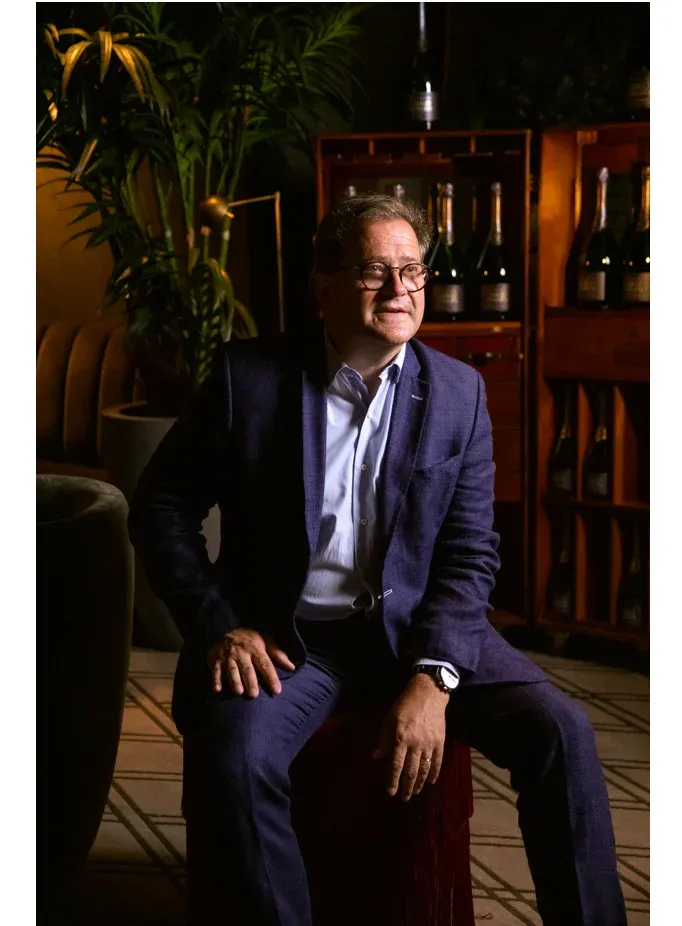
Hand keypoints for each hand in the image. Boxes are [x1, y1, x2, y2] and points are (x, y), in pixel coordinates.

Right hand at [207, 628, 295, 696]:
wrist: (228, 629)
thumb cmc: (251, 640)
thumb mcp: (266, 642)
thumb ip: (278, 655)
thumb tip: (292, 667)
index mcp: (256, 648)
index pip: (265, 664)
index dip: (271, 677)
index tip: (276, 690)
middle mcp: (241, 652)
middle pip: (247, 668)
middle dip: (250, 681)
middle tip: (254, 695)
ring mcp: (227, 655)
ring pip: (231, 669)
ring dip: (234, 680)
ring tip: (238, 692)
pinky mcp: (215, 658)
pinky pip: (215, 669)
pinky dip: (215, 679)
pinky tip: (217, 689)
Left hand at [371, 674, 447, 800]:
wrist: (428, 694)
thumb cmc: (404, 706)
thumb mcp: (389, 720)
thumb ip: (384, 740)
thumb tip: (376, 757)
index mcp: (400, 738)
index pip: (395, 765)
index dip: (392, 781)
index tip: (390, 792)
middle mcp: (415, 744)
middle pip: (411, 771)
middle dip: (406, 787)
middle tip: (404, 798)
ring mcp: (429, 744)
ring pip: (424, 769)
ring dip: (420, 783)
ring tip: (416, 793)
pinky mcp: (440, 741)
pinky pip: (438, 761)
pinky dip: (434, 773)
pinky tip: (431, 782)